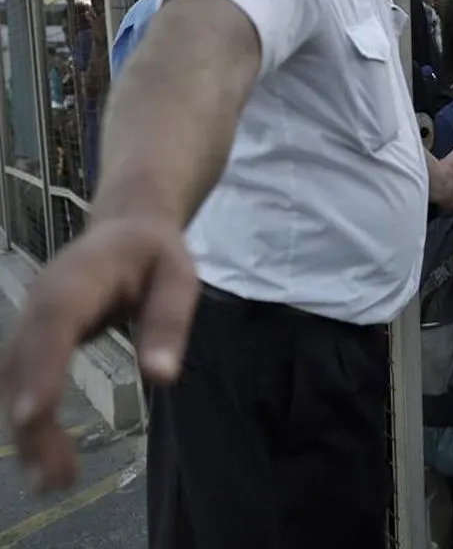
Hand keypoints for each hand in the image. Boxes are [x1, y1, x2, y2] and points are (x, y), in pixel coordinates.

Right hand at [0, 218, 197, 491]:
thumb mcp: (179, 277)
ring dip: (27, 433)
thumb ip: (169, 321)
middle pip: (23, 361)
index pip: (54, 320)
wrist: (125, 227)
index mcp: (80, 278)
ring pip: (13, 380)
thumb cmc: (156, 254)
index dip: (40, 366)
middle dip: (32, 420)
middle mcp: (41, 301)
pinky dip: (28, 423)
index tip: (35, 413)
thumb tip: (162, 377)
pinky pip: (20, 383)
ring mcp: (30, 321)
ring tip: (53, 482)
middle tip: (58, 476)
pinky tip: (45, 461)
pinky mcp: (31, 340)